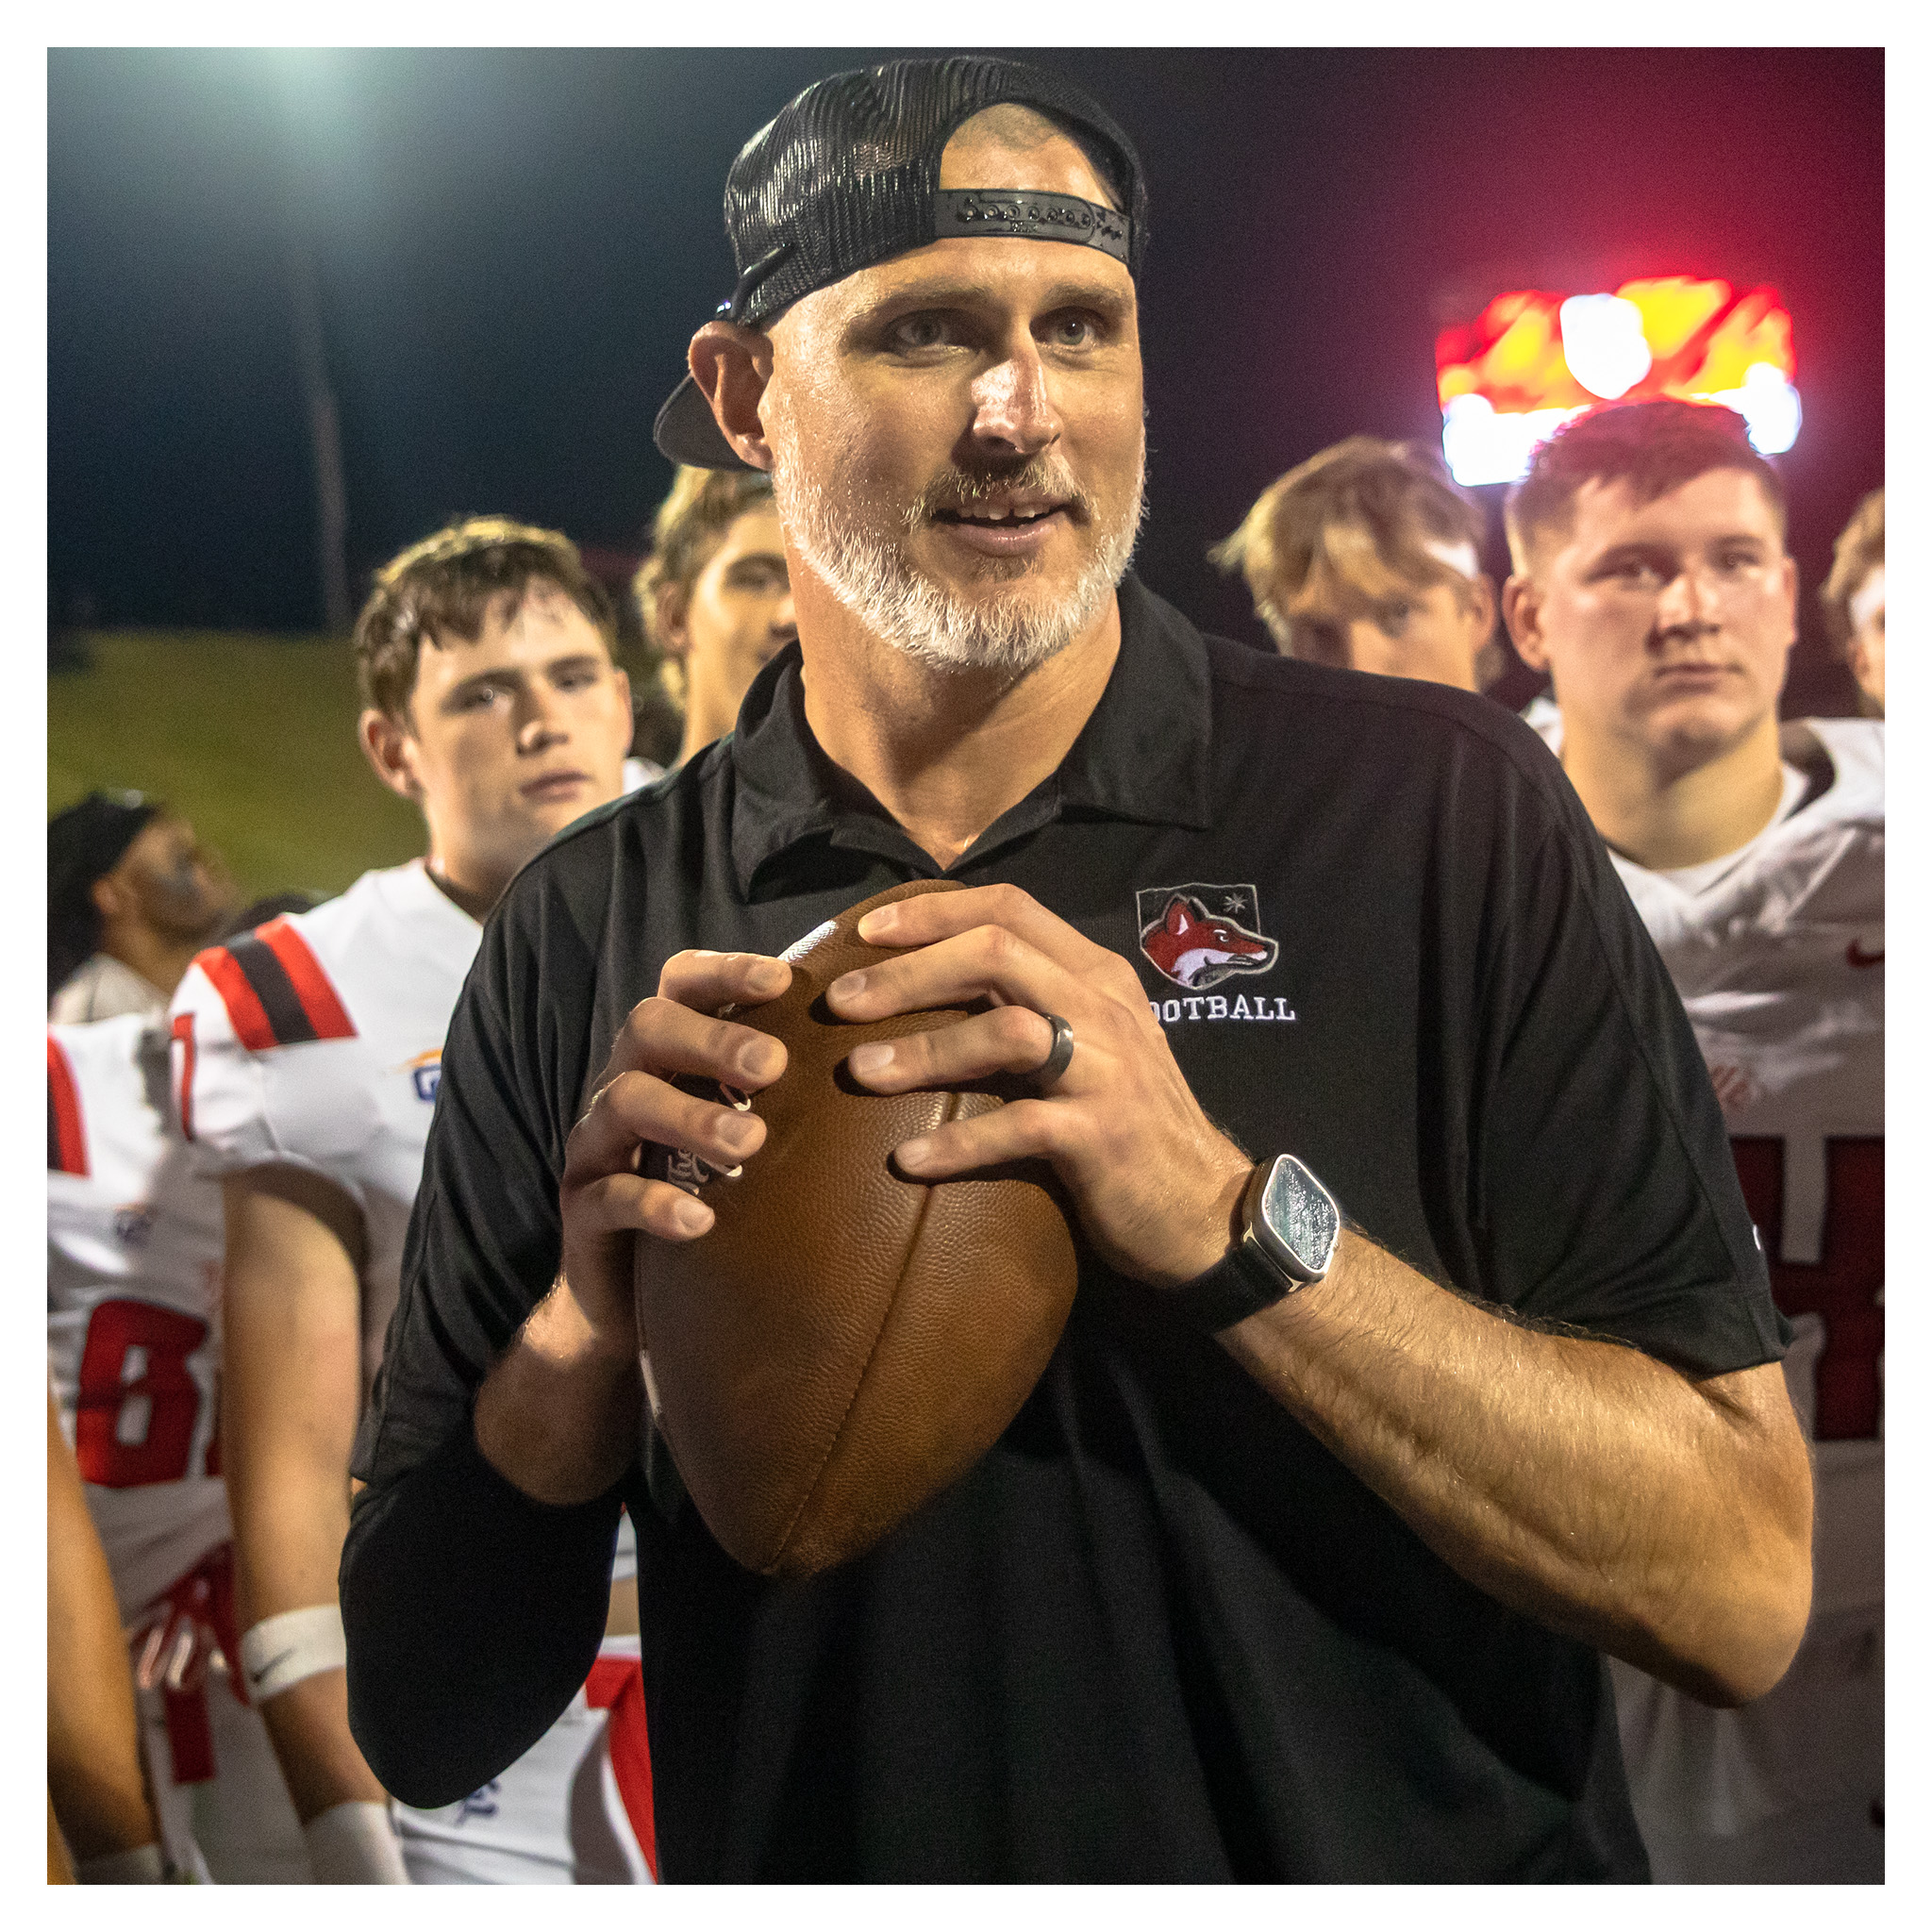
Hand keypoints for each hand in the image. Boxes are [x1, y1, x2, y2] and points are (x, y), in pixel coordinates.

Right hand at [558, 950, 791, 1347]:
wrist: (630, 1298)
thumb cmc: (709, 1193)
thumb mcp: (747, 1135)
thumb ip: (789, 1092)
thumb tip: (888, 1052)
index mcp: (665, 1054)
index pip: (681, 984)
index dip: (725, 972)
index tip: (784, 981)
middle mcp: (625, 1083)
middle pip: (648, 1026)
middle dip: (713, 1039)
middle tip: (775, 1065)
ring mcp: (596, 1145)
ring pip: (625, 1101)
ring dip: (691, 1115)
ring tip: (751, 1142)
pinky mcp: (581, 1210)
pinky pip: (608, 1197)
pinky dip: (654, 1204)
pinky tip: (701, 1219)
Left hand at [826, 884, 1252, 1286]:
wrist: (1206, 1210)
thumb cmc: (1128, 1126)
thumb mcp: (1089, 1046)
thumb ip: (1029, 1007)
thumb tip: (925, 989)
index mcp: (1096, 975)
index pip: (1011, 908)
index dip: (934, 911)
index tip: (867, 930)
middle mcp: (1105, 1008)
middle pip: (998, 954)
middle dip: (910, 971)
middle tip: (840, 1000)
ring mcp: (1109, 1070)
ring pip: (1007, 1033)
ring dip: (924, 1050)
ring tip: (859, 1073)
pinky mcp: (1103, 1136)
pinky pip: (1020, 1128)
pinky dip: (957, 1143)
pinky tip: (907, 1161)